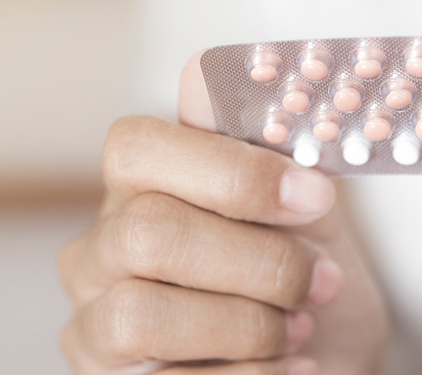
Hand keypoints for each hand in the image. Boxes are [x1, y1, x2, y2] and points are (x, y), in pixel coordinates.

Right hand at [59, 54, 387, 373]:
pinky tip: (294, 367)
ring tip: (299, 327)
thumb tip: (242, 75)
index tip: (317, 196)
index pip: (136, 146)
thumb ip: (278, 148)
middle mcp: (102, 247)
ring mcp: (95, 321)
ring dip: (248, 323)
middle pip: (148, 233)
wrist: (326, 353)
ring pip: (142, 313)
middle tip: (321, 281)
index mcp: (143, 184)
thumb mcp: (308, 207)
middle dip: (259, 261)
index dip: (233, 170)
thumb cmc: (308, 272)